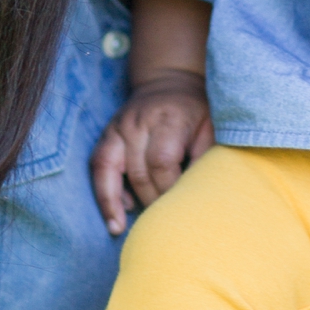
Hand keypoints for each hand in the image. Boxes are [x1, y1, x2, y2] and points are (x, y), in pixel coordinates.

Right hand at [90, 71, 213, 235]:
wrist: (169, 81)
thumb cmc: (196, 110)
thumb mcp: (211, 126)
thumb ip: (206, 156)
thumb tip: (199, 193)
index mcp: (169, 118)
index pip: (161, 161)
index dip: (168, 189)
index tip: (179, 207)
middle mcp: (138, 122)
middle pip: (137, 170)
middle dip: (149, 200)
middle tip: (162, 221)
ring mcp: (119, 126)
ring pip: (110, 169)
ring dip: (115, 202)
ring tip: (119, 229)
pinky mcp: (107, 133)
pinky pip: (97, 166)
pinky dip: (104, 192)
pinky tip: (116, 214)